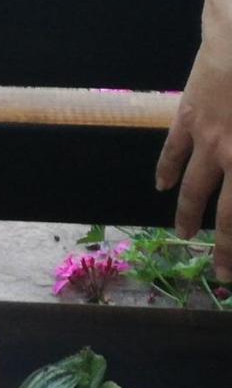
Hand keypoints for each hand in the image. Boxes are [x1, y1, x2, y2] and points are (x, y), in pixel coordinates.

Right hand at [156, 0, 231, 280]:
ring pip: (194, 185)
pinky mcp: (190, 113)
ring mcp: (207, 135)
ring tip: (186, 235)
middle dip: (224, 246)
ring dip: (190, 213)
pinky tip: (162, 184)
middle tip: (221, 274)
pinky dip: (167, 168)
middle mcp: (230, 153)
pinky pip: (174, 148)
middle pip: (225, 211)